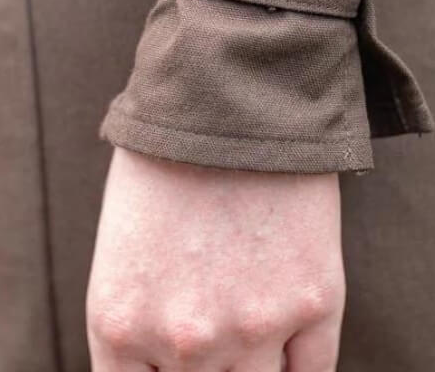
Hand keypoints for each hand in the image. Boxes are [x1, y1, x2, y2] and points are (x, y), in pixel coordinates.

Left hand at [87, 148, 344, 370]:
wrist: (236, 90)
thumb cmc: (171, 156)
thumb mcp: (126, 245)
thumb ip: (142, 321)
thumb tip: (171, 363)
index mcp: (120, 323)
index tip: (178, 362)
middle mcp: (184, 340)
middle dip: (207, 365)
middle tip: (221, 322)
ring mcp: (253, 324)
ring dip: (255, 363)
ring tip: (253, 317)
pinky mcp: (314, 298)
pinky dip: (300, 365)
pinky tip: (292, 333)